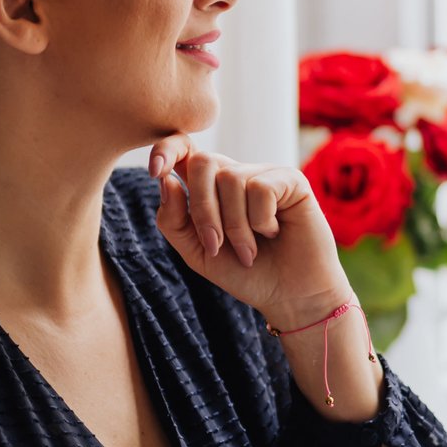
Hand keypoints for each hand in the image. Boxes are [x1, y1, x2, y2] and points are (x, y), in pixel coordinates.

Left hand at [147, 134, 347, 325]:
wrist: (289, 297)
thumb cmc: (246, 274)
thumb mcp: (197, 253)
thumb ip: (174, 220)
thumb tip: (166, 180)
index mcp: (211, 188)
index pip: (184, 150)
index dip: (166, 149)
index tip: (155, 171)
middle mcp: (237, 174)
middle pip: (203, 162)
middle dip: (202, 208)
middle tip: (214, 245)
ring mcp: (265, 174)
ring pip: (231, 179)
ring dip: (235, 227)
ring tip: (248, 252)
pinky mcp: (291, 180)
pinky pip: (260, 188)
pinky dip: (261, 221)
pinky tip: (274, 233)